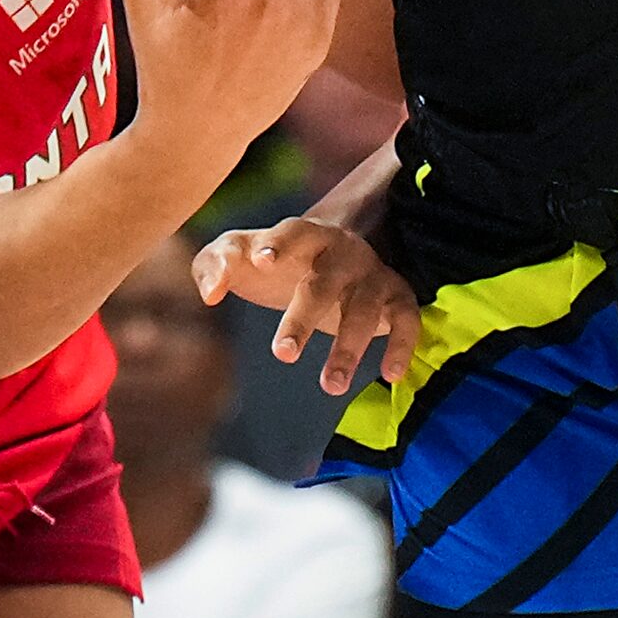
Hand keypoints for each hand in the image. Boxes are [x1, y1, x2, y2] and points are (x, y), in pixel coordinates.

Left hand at [192, 216, 419, 394]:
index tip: (259, 262)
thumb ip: (212, 265)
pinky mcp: (399, 298)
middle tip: (282, 354)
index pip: (294, 231)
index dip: (278, 244)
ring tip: (329, 386)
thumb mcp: (238, 257)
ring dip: (349, 347)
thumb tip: (210, 295)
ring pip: (365, 308)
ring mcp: (373, 274)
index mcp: (305, 234)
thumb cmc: (275, 261)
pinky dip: (402, 346)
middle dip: (304, 317)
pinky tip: (390, 376)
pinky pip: (408, 321)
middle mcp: (343, 251)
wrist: (332, 258)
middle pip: (324, 282)